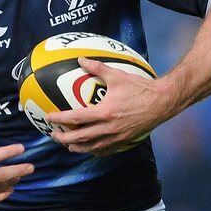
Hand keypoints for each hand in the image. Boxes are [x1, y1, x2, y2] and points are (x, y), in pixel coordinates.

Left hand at [47, 58, 163, 155]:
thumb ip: (97, 68)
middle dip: (64, 138)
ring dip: (77, 147)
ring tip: (68, 145)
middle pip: (80, 138)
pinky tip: (90, 149)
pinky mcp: (124, 141)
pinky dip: (94, 151)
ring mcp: (117, 137)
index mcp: (104, 112)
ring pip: (92, 147)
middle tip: (54, 135)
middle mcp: (108, 128)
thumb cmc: (140, 88)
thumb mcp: (117, 76)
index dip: (60, 119)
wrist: (162, 102)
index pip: (76, 118)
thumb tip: (81, 60)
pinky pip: (106, 150)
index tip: (48, 118)